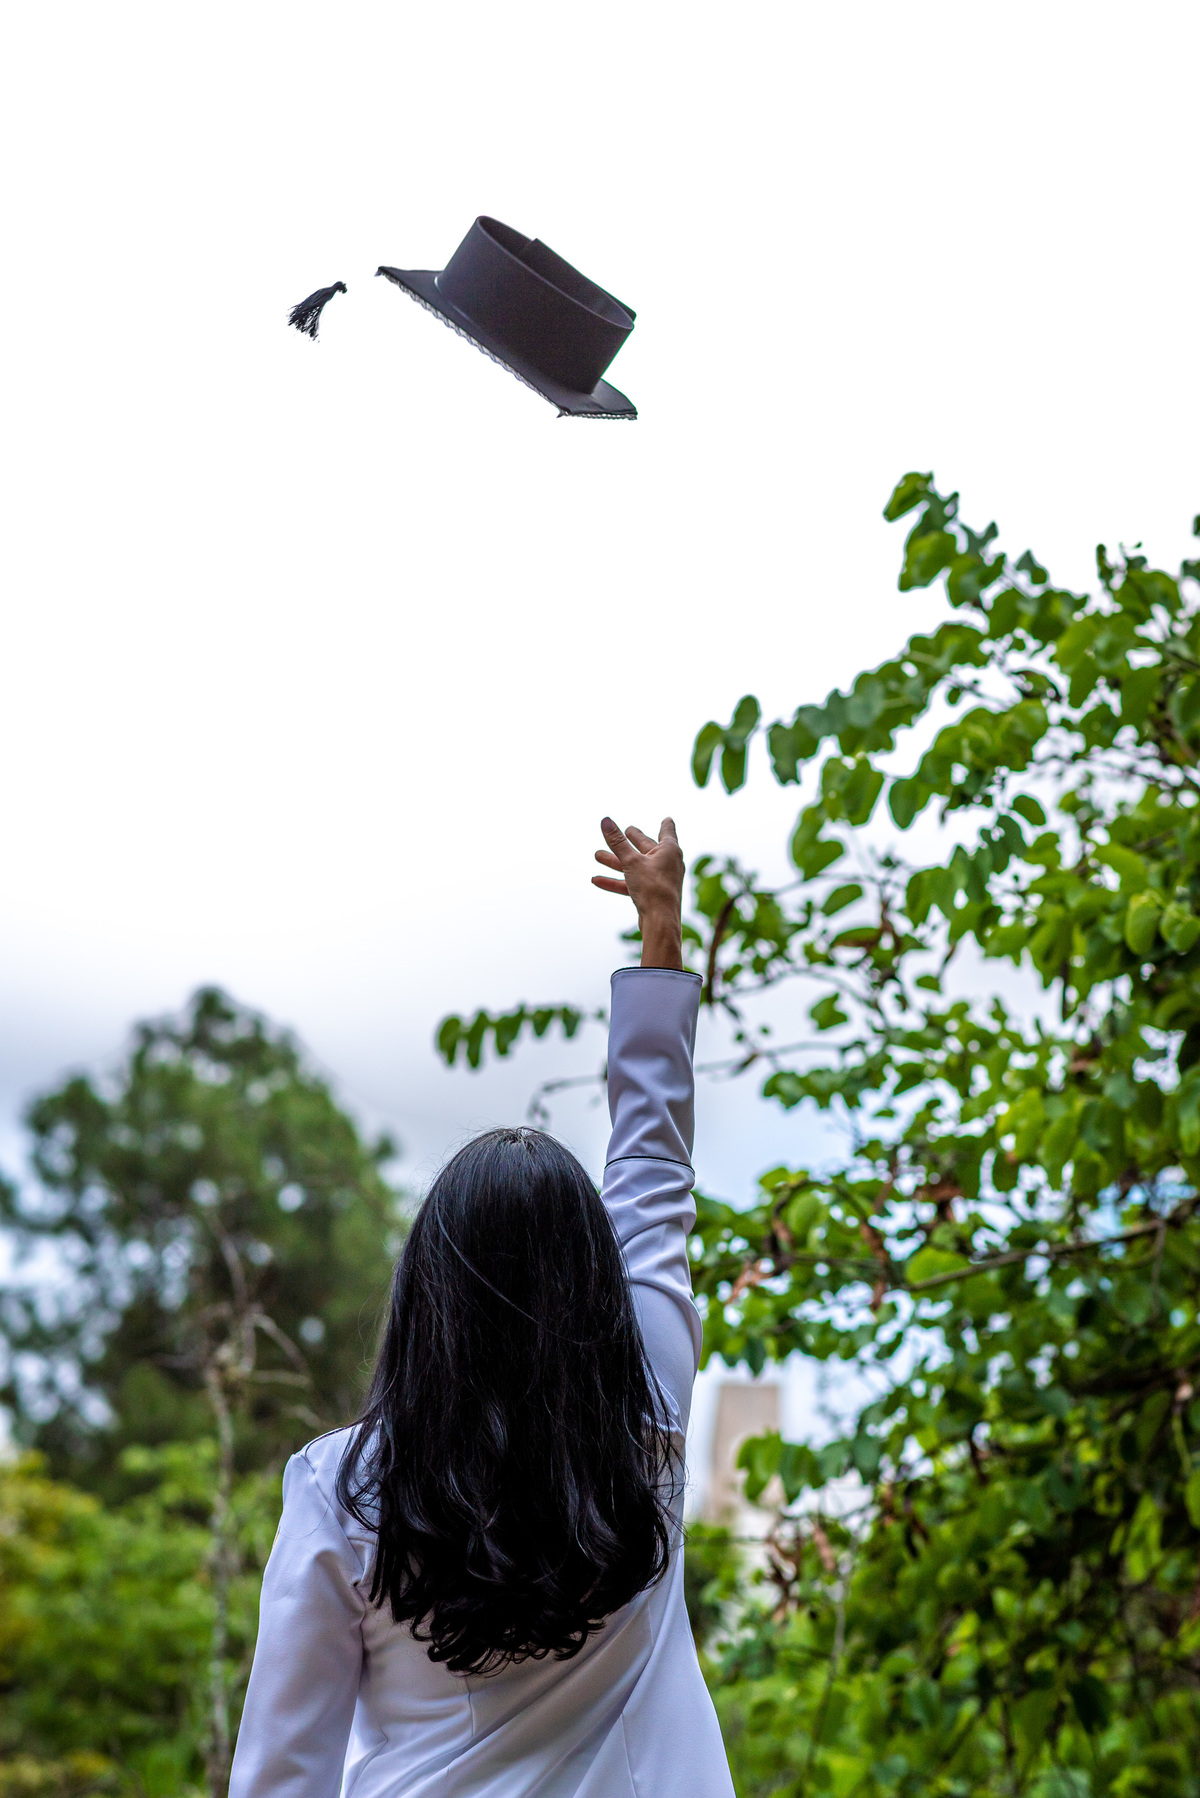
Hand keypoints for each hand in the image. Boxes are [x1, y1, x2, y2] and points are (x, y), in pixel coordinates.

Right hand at [592, 817, 684, 970]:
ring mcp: (660, 879)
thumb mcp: (631, 861)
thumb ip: (617, 841)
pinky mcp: (651, 894)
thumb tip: (605, 821)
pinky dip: (616, 881)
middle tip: (625, 832)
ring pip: (635, 866)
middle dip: (631, 841)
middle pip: (646, 848)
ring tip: (597, 855)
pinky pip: (632, 883)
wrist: (660, 922)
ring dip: (616, 862)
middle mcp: (668, 863)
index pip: (667, 831)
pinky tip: (596, 880)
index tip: (667, 819)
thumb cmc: (652, 888)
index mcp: (669, 850)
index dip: (665, 824)